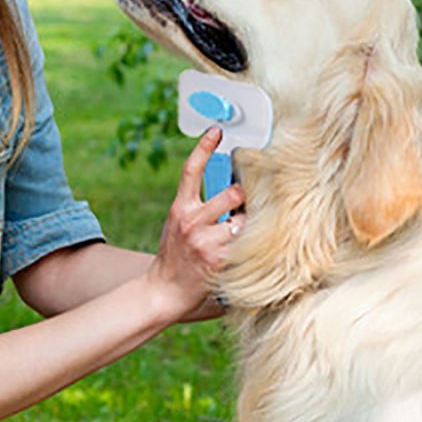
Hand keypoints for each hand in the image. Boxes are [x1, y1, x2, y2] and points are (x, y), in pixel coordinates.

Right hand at [146, 127, 244, 322]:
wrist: (164, 291)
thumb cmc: (175, 252)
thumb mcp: (178, 222)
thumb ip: (199, 204)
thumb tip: (231, 186)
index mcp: (180, 208)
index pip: (192, 170)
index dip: (204, 148)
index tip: (217, 131)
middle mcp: (192, 222)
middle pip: (232, 193)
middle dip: (246, 193)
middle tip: (254, 194)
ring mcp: (207, 243)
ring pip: (244, 219)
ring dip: (252, 221)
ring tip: (255, 224)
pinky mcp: (221, 262)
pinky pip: (246, 244)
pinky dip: (255, 242)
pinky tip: (257, 246)